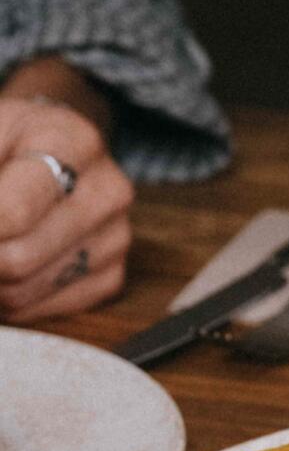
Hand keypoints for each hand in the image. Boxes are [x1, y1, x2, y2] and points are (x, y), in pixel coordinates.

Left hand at [0, 97, 133, 321]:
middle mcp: (109, 191)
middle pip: (16, 259)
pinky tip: (3, 268)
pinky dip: (7, 298)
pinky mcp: (110, 275)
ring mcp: (116, 236)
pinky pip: (41, 310)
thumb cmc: (5, 141)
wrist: (43, 148)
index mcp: (75, 143)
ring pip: (23, 291)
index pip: (10, 213)